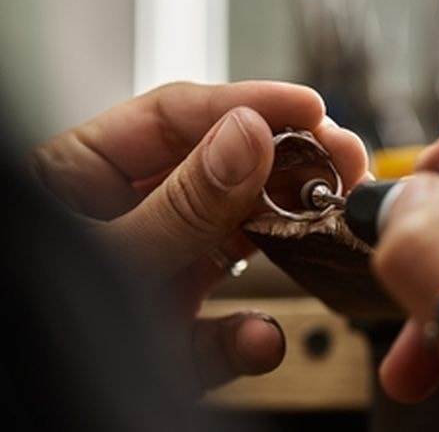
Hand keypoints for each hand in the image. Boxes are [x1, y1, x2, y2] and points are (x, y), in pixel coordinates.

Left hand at [31, 81, 368, 391]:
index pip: (176, 118)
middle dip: (288, 164)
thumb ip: (182, 203)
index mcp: (84, 177)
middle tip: (341, 159)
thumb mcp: (110, 258)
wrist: (20, 430)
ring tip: (326, 222)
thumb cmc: (39, 332)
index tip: (308, 108)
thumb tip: (248, 139)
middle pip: (224, 171)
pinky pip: (225, 325)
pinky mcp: (175, 328)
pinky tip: (257, 339)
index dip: (248, 104)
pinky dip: (249, 337)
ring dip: (287, 236)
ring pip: (237, 240)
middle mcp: (129, 218)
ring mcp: (157, 271)